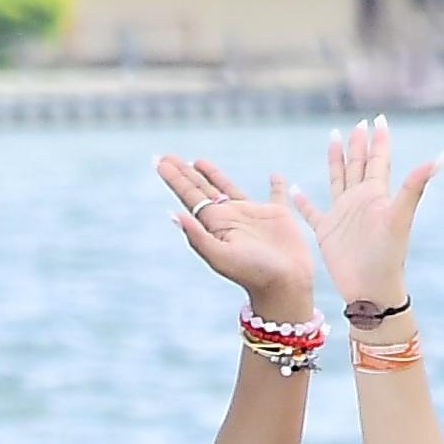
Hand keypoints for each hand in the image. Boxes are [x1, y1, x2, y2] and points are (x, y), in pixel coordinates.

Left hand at [154, 153, 321, 317]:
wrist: (284, 285)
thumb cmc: (251, 273)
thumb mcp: (219, 256)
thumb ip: (197, 236)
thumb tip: (173, 214)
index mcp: (215, 224)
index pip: (190, 196)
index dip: (175, 179)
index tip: (159, 161)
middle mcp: (230, 217)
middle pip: (202, 189)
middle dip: (185, 173)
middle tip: (167, 157)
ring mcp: (253, 215)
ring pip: (228, 187)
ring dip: (213, 174)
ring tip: (198, 161)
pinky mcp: (278, 215)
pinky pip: (277, 194)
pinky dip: (277, 184)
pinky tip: (275, 175)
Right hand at [312, 112, 442, 316]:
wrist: (371, 290)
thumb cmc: (388, 256)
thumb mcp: (400, 217)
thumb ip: (416, 185)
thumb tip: (442, 156)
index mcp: (376, 194)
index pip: (379, 160)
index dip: (379, 139)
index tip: (379, 118)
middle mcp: (360, 201)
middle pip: (358, 164)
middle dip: (358, 143)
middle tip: (359, 123)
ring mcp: (342, 215)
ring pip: (337, 179)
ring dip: (335, 159)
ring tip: (333, 137)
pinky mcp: (326, 231)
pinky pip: (310, 211)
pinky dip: (302, 200)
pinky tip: (293, 188)